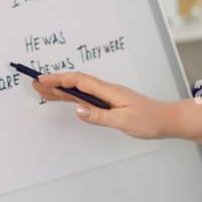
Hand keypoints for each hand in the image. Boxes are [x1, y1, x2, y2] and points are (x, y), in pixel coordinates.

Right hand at [32, 71, 177, 139]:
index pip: (79, 82)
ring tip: (43, 91)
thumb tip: (77, 109)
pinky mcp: (110, 103)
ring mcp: (108, 96)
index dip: (59, 80)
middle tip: (35, 84)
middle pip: (76, 83)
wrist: (166, 120)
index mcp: (109, 91)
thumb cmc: (149, 120)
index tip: (42, 80)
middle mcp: (107, 91)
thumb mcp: (123, 121)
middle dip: (55, 83)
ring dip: (61, 90)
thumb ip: (99, 116)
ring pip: (80, 90)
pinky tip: (64, 100)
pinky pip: (87, 98)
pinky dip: (73, 98)